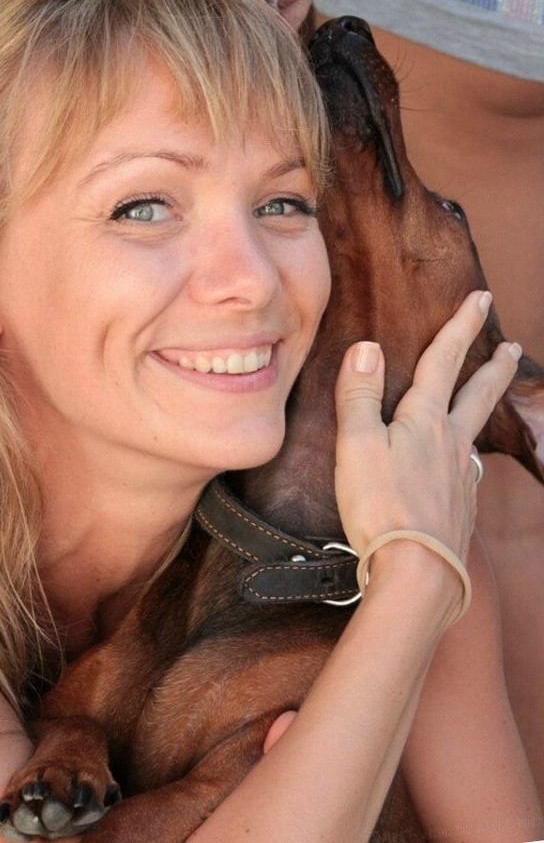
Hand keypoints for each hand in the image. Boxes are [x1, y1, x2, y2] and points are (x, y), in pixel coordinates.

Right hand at [333, 291, 520, 561]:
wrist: (418, 572)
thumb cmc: (382, 507)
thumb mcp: (357, 444)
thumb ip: (359, 395)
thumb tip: (367, 347)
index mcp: (425, 421)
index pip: (444, 362)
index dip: (461, 326)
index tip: (481, 298)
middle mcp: (451, 443)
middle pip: (478, 395)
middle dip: (494, 367)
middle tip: (513, 347)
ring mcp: (460, 478)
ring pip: (477, 432)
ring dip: (487, 410)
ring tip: (490, 402)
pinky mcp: (460, 509)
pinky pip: (469, 471)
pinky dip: (469, 457)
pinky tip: (465, 467)